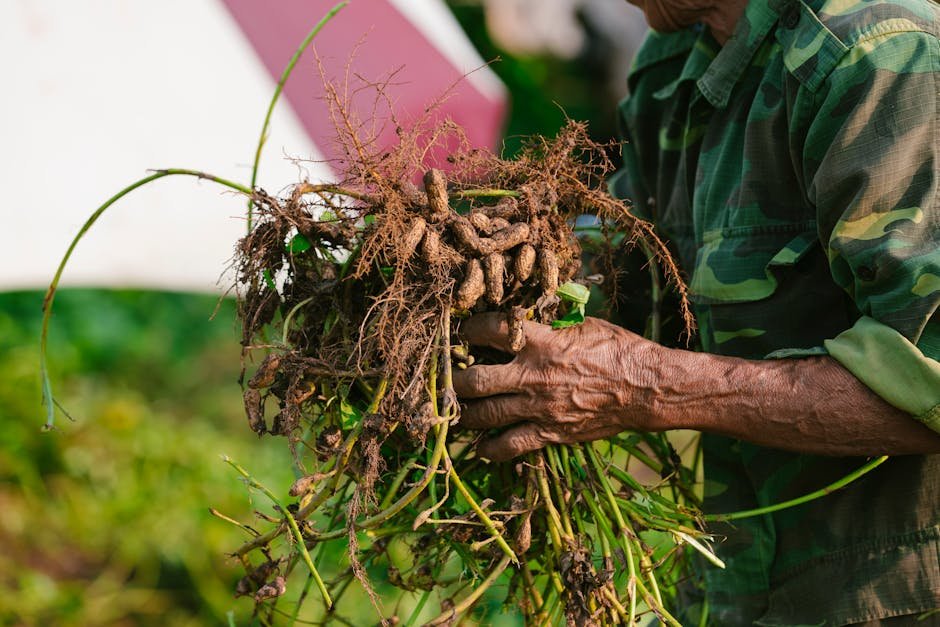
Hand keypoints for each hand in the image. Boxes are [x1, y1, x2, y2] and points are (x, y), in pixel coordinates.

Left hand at [451, 313, 666, 460]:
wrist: (646, 389)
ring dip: (464, 414)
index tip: (463, 331)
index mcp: (541, 343)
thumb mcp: (585, 324)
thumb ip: (552, 324)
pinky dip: (489, 449)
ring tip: (455, 411)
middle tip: (446, 377)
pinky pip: (510, 446)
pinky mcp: (549, 433)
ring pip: (485, 415)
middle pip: (476, 381)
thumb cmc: (619, 350)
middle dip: (454, 380)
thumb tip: (529, 315)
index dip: (469, 329)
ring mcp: (539, 408)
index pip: (491, 330)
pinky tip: (479, 447)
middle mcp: (533, 376)